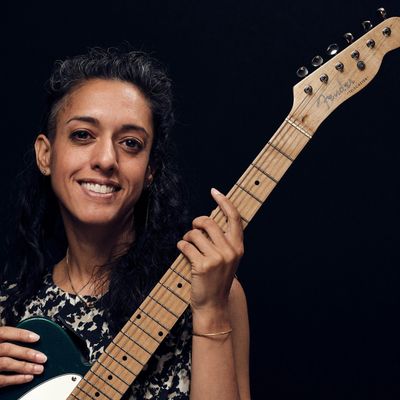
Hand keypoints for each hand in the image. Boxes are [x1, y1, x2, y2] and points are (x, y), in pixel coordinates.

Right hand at [0, 326, 46, 387]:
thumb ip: (4, 339)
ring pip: (6, 364)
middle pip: (8, 349)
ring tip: (39, 368)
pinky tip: (28, 378)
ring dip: (25, 367)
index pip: (5, 332)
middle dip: (27, 353)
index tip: (36, 337)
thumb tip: (26, 338)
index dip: (21, 334)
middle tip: (43, 357)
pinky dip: (16, 379)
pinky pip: (1, 380)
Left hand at [177, 188, 243, 318]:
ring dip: (188, 237)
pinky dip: (181, 246)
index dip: (224, 202)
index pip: (234, 218)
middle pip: (208, 222)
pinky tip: (184, 254)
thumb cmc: (217, 278)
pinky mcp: (203, 265)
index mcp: (238, 247)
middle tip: (193, 229)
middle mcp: (230, 250)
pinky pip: (185, 245)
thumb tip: (209, 218)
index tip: (215, 191)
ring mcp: (217, 258)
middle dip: (197, 223)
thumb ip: (223, 240)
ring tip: (189, 247)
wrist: (213, 304)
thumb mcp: (227, 259)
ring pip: (195, 233)